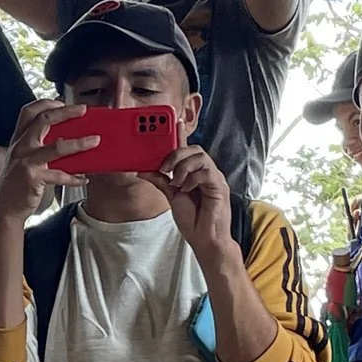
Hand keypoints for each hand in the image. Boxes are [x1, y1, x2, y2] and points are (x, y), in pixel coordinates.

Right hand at [0, 98, 94, 223]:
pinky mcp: (33, 178)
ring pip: (57, 146)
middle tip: (83, 110)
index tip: (63, 102)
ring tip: (95, 141)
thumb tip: (64, 137)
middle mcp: (21, 147)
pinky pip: (60, 174)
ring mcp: (26, 161)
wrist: (4, 209)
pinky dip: (75, 177)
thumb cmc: (16, 184)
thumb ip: (37, 147)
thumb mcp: (22, 160)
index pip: (29, 112)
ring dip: (79, 143)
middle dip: (66, 112)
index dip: (46, 103)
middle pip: (43, 120)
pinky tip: (84, 179)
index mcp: (18, 140)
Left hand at [141, 143, 235, 261]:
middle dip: (176, 154)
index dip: (181, 135)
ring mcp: (214, 178)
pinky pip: (207, 172)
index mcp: (194, 172)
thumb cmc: (193, 219)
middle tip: (164, 169)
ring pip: (201, 157)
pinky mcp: (219, 187)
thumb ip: (160, 181)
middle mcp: (206, 172)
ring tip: (176, 182)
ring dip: (183, 167)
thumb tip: (142, 170)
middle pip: (194, 149)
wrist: (205, 239)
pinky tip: (186, 189)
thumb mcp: (171, 196)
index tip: (174, 122)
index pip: (187, 150)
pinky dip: (193, 179)